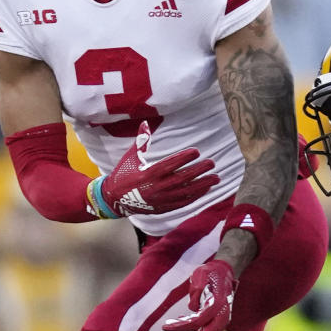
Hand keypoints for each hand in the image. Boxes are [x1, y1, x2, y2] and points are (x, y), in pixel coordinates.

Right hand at [89, 122, 218, 217]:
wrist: (115, 200)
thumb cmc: (123, 175)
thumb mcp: (130, 157)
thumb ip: (141, 141)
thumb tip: (145, 123)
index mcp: (148, 174)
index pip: (170, 165)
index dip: (183, 158)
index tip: (196, 151)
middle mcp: (157, 188)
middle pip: (182, 178)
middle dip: (198, 171)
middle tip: (212, 163)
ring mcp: (162, 199)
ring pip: (186, 192)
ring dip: (202, 185)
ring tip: (215, 178)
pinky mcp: (164, 208)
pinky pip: (183, 202)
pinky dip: (196, 196)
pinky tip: (206, 189)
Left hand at [162, 258, 237, 330]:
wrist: (224, 272)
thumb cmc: (212, 273)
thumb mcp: (201, 275)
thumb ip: (197, 289)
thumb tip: (192, 308)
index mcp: (218, 304)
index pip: (198, 322)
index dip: (181, 327)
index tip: (165, 327)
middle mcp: (222, 315)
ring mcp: (221, 320)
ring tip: (172, 329)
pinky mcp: (217, 321)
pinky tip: (181, 325)